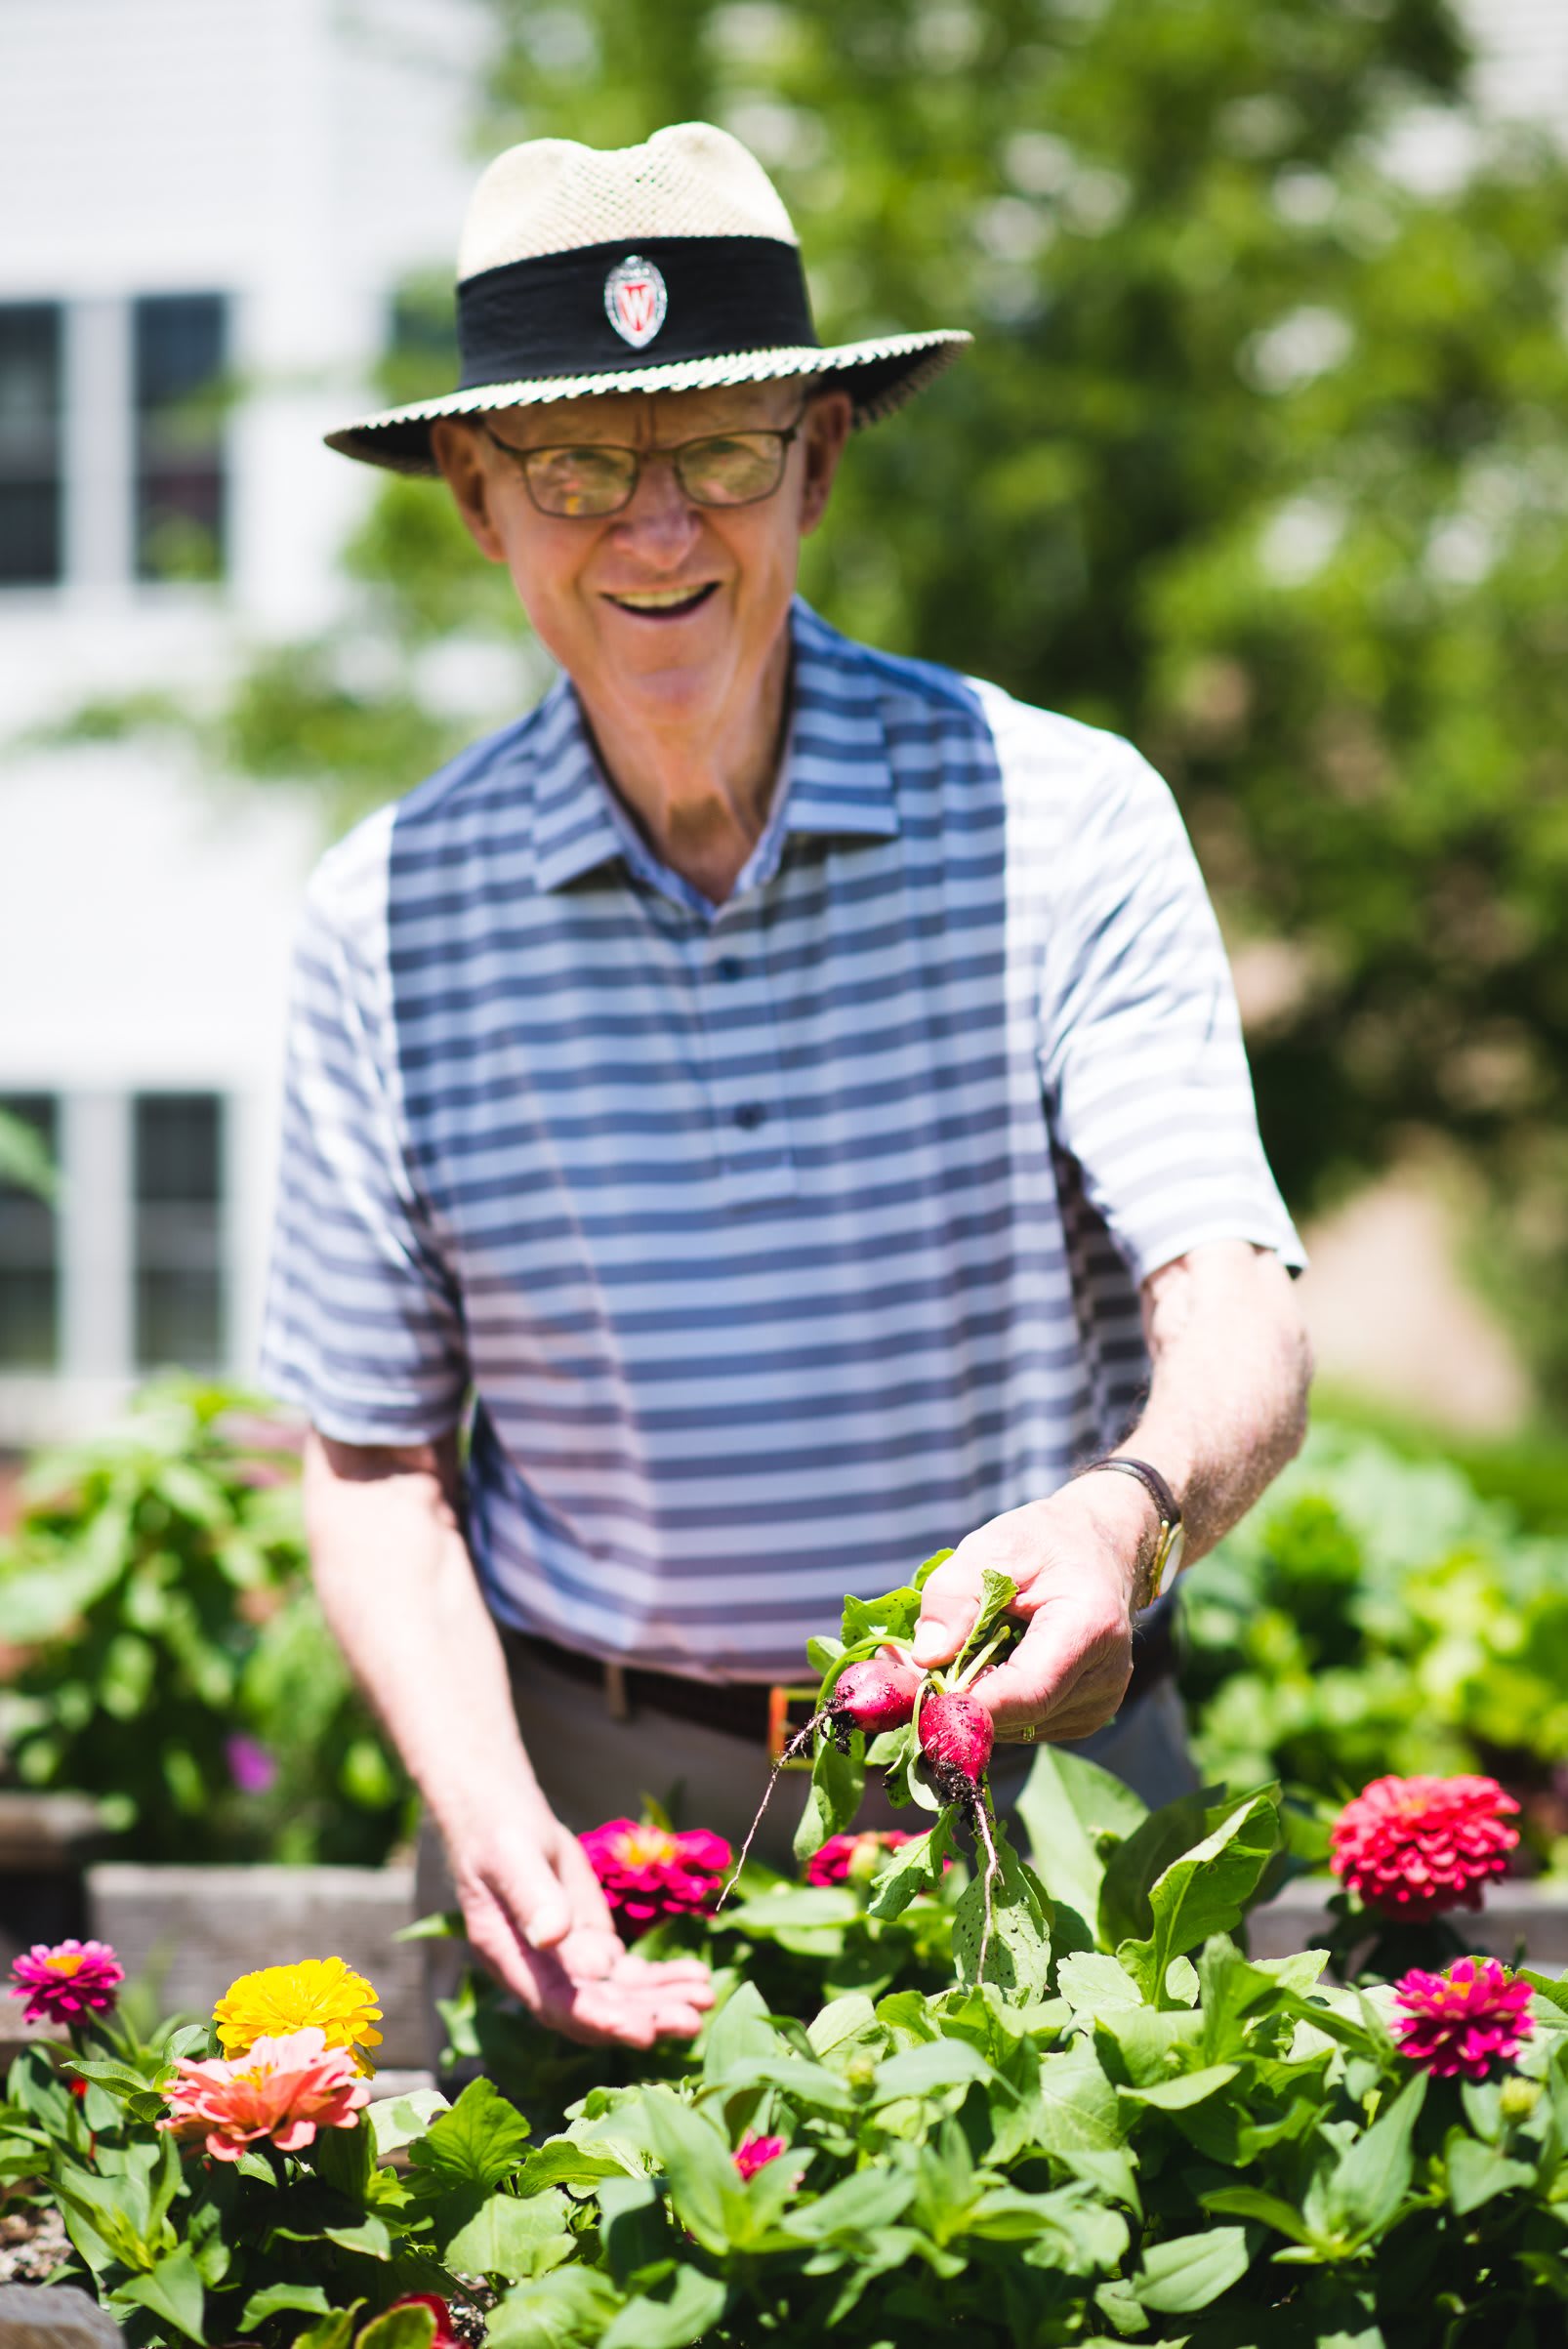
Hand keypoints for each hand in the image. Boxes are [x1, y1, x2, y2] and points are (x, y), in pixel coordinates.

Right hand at [444, 1799, 713, 2047]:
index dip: (600, 2021)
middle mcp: (542, 1975)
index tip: (643, 2031)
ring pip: (620, 1996)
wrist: (505, 1821)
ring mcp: (571, 1966)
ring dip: (662, 2002)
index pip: (557, 2005)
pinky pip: (631, 1974)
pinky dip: (664, 1979)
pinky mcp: (594, 1949)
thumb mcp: (513, 1857)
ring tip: (706, 1998)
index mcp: (511, 1961)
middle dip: (645, 2017)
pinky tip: (698, 1978)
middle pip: (597, 2010)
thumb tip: (552, 1937)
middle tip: (692, 2020)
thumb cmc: (499, 1834)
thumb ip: (532, 1896)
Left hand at [910, 1476, 1155, 1743]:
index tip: (918, 1693)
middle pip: (1015, 1714)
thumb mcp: (994, 1545)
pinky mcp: (1082, 1718)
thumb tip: (925, 1657)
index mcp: (1089, 1626)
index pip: (1028, 1690)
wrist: (1099, 1550)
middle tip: (903, 1668)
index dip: (969, 1702)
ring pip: (1012, 1727)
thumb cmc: (1045, 1541)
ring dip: (970, 1702)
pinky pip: (1021, 1726)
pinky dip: (990, 1704)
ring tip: (948, 1654)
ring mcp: (1096, 1705)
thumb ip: (956, 1596)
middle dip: (955, 1698)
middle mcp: (1103, 1677)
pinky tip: (980, 1667)